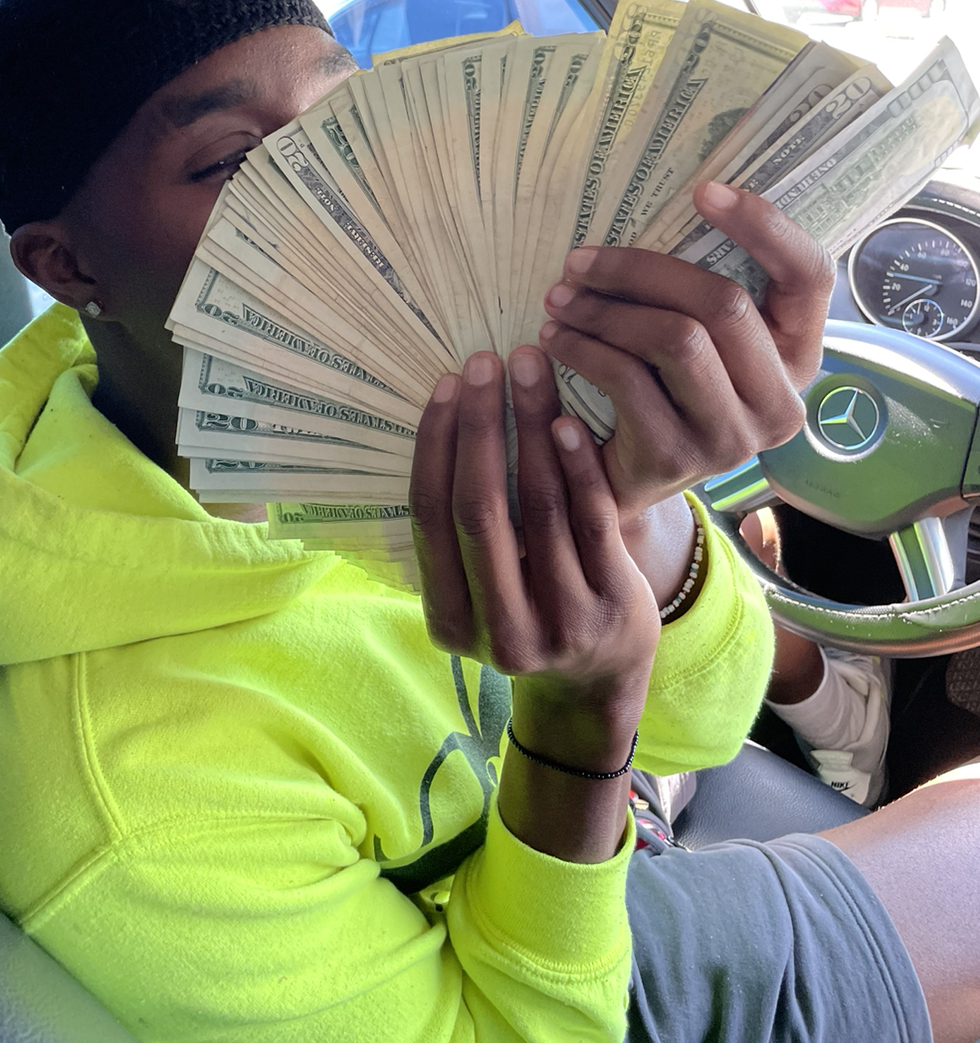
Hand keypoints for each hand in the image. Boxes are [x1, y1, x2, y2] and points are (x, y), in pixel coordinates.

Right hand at [410, 345, 658, 770]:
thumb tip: (444, 424)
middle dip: (479, 427)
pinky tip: (567, 421)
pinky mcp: (612, 606)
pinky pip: (591, 520)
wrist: (597, 680)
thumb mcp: (477, 594)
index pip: (431, 519)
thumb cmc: (525, 613)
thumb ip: (458, 536)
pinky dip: (577, 466)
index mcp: (448, 623)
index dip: (435, 446)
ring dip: (530, 430)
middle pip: (479, 510)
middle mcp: (498, 631)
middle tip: (486, 363)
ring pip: (538, 508)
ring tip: (531, 371)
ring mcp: (560, 623)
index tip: (447, 385)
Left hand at [539, 182, 833, 523]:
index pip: (808, 276)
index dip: (764, 225)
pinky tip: (553, 340)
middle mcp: (779, 401)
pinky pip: (627, 381)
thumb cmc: (657, 395)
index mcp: (798, 358)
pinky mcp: (677, 458)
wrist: (621, 486)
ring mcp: (733, 437)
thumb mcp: (695, 346)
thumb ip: (699, 297)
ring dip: (603, 311)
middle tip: (577, 261)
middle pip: (724, 303)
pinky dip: (582, 350)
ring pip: (675, 339)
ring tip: (558, 300)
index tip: (703, 190)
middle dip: (640, 270)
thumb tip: (670, 209)